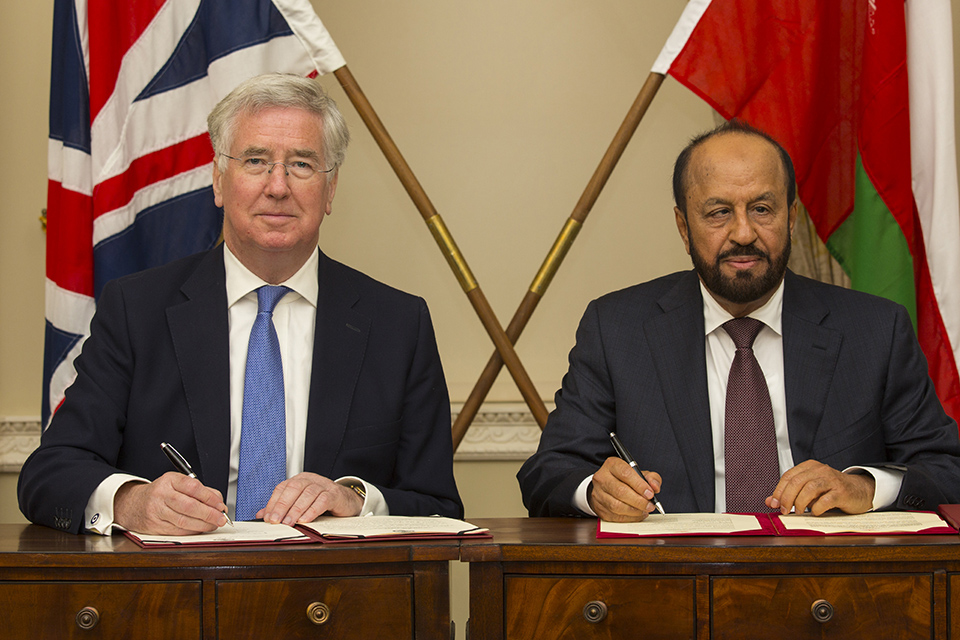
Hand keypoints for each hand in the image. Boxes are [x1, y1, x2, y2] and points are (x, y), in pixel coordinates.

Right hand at [114, 472, 228, 533]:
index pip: (193, 487)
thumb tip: (219, 503)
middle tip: (221, 518)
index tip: (221, 505)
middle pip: (189, 506)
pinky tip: (200, 529)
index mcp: (170, 480)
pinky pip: (177, 531)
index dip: (210, 497)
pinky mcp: (154, 526)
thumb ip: (200, 491)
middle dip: (209, 514)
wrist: (132, 504)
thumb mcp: (178, 484)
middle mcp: (161, 494)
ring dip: (203, 525)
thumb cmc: (161, 493)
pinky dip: (192, 531)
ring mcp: (156, 511)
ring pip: (184, 521)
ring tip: (214, 525)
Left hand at [258, 472, 363, 524]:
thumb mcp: (299, 503)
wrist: (346, 500)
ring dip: (296, 510)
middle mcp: (310, 480)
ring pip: (307, 494)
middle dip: (282, 505)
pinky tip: (305, 520)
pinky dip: (312, 510)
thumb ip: (281, 507)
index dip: (273, 502)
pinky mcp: (334, 494)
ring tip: (289, 523)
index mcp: (299, 480)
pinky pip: (323, 500)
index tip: (267, 517)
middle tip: (276, 520)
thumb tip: (261, 514)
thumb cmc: (320, 501)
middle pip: (294, 488)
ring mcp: (323, 485)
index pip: (282, 488)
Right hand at [588, 457, 661, 521]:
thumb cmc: (624, 479)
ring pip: (616, 506)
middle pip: (620, 491)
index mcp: (612, 465)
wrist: (606, 485)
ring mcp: (598, 493)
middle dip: (639, 501)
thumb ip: (651, 477)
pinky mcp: (598, 507)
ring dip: (634, 511)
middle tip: (650, 505)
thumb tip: (655, 487)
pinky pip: (614, 516)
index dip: (639, 485)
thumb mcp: (639, 473)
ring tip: (644, 510)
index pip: (625, 473)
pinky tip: (637, 515)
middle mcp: (602, 478)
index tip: (650, 493)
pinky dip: (629, 518)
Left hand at [767, 459, 875, 514]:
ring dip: (800, 502)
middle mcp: (820, 470)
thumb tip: (770, 501)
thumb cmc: (832, 490)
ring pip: (810, 488)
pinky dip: (817, 508)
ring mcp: (832, 480)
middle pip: (797, 482)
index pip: (789, 476)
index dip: (779, 490)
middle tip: (784, 510)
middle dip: (787, 498)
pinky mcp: (842, 492)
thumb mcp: (809, 490)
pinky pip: (826, 500)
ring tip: (798, 512)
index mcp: (810, 467)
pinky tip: (815, 512)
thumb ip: (790, 494)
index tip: (774, 503)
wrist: (860, 490)